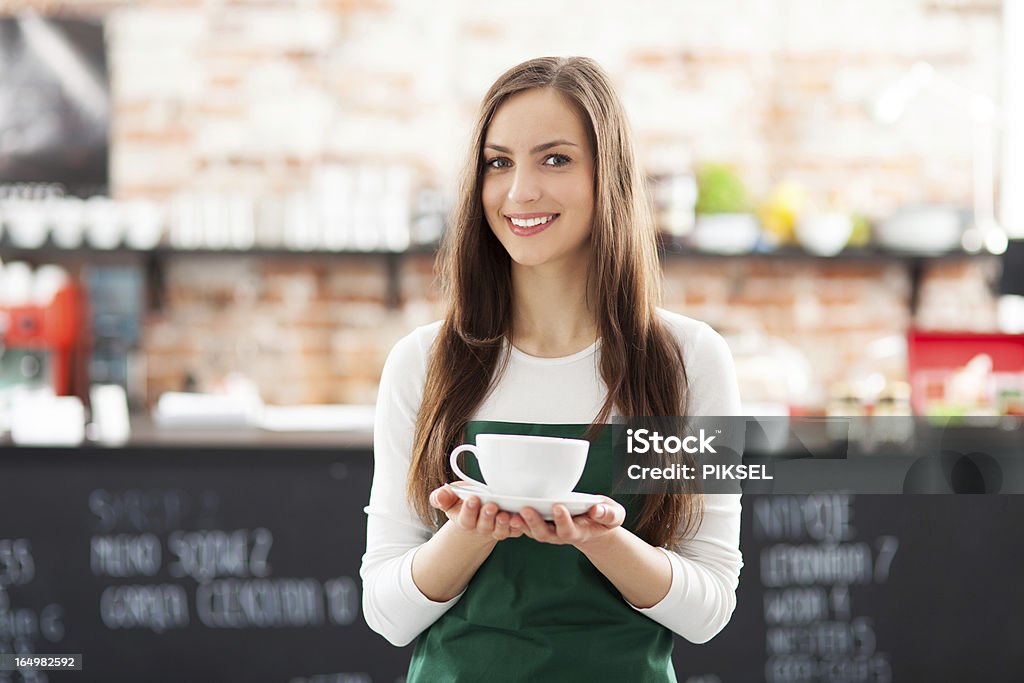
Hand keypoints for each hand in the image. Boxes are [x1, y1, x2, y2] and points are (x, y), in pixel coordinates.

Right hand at [429, 485, 525, 542]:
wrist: (479, 515)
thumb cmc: (464, 503)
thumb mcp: (450, 498)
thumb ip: (442, 497)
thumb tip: (439, 495)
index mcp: (465, 520)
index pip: (465, 518)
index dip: (469, 510)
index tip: (472, 499)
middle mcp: (481, 527)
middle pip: (484, 525)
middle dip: (487, 516)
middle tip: (491, 506)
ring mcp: (496, 530)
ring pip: (500, 530)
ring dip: (503, 523)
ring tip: (504, 514)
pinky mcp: (510, 530)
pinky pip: (515, 531)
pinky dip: (518, 526)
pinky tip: (519, 518)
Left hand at [509, 496, 625, 547]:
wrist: (593, 524)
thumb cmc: (603, 517)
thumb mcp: (613, 515)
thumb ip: (609, 514)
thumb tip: (598, 510)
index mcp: (578, 532)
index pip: (568, 529)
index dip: (562, 520)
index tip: (559, 506)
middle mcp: (560, 534)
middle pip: (544, 534)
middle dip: (535, 523)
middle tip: (526, 509)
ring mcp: (548, 530)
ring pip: (532, 531)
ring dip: (521, 524)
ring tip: (511, 512)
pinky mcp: (539, 524)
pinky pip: (525, 525)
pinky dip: (515, 519)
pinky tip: (506, 508)